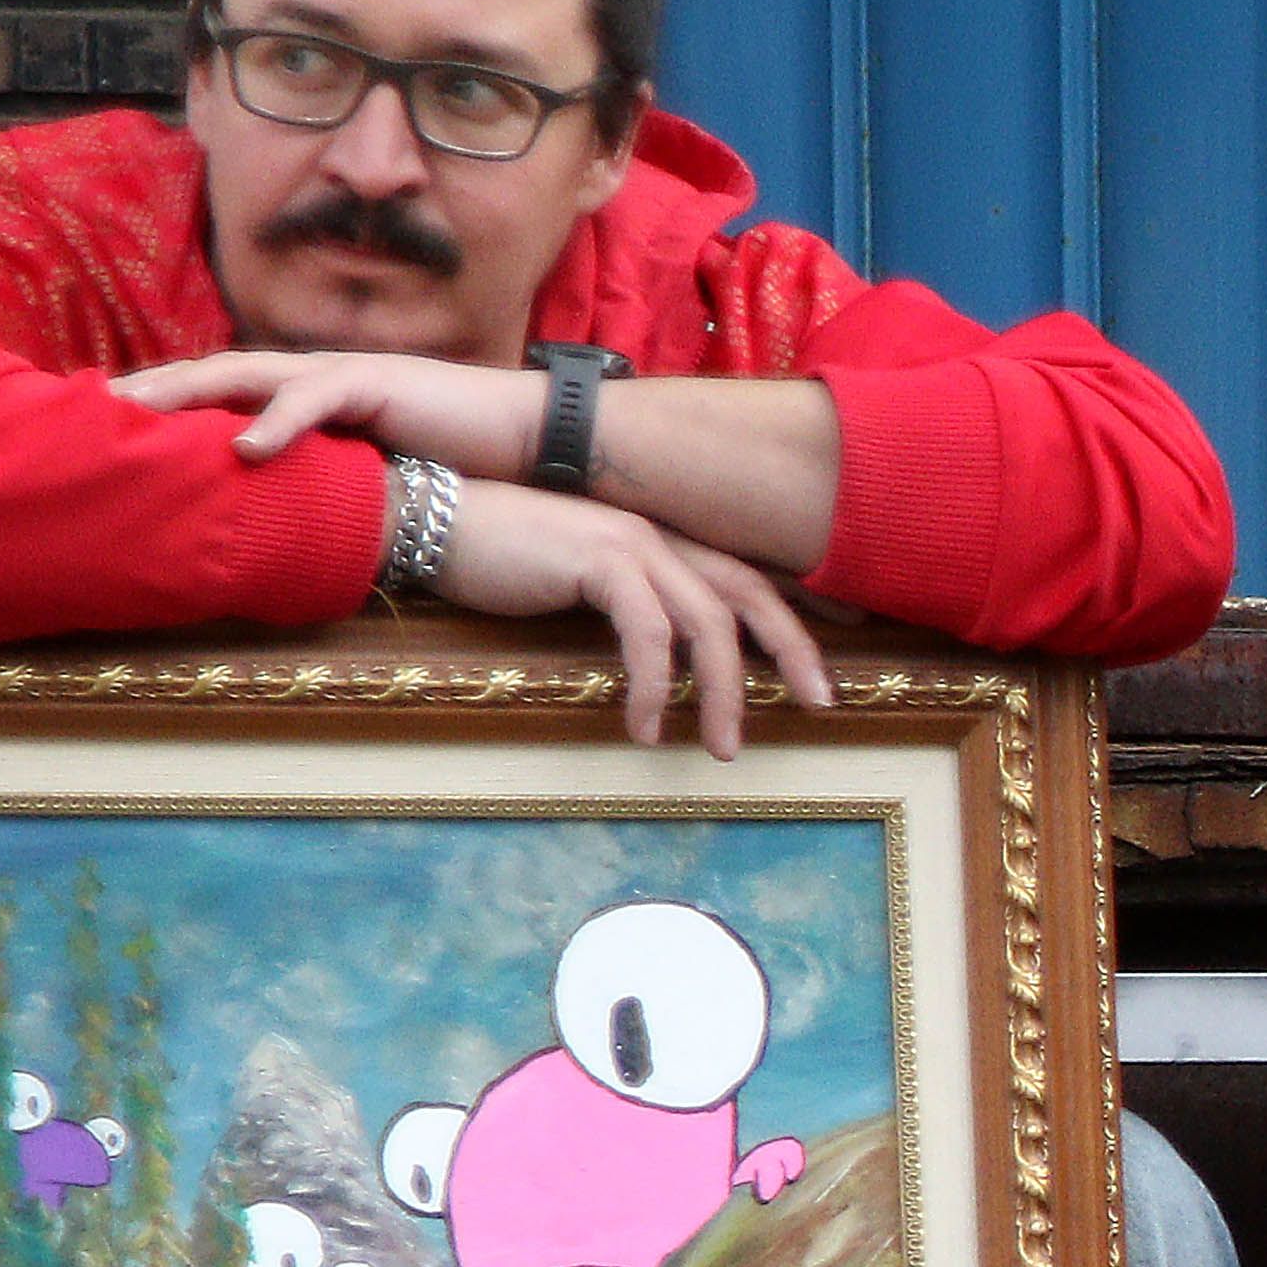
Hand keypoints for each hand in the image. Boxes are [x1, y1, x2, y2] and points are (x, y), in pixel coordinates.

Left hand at [117, 345, 547, 478]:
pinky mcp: (376, 384)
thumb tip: (269, 509)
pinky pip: (316, 399)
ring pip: (246, 372)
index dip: (165, 402)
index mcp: (303, 394)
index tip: (108, 420)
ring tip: (136, 410)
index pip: (220, 391)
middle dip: (152, 386)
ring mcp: (341, 374)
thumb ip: (314, 476)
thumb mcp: (362, 469)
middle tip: (90, 404)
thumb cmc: (447, 453)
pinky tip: (245, 445)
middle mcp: (311, 375)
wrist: (518, 430)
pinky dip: (278, 421)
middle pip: (213, 372)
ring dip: (188, 390)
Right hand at [427, 477, 835, 755]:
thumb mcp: (578, 584)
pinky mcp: (599, 559)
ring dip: (722, 692)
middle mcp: (658, 536)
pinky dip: (654, 684)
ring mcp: (631, 542)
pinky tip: (646, 728)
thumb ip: (626, 608)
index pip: (745, 576)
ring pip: (708, 622)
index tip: (834, 649)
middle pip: (749, 595)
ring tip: (725, 749)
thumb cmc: (498, 556)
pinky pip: (647, 631)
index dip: (796, 611)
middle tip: (822, 705)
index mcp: (660, 540)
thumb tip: (659, 659)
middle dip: (794, 650)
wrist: (433, 517)